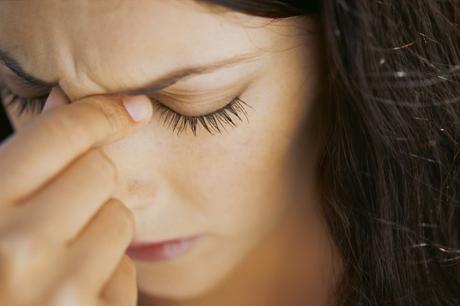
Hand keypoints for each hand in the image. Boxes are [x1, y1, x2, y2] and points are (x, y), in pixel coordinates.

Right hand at [0, 87, 152, 305]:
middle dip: (93, 184)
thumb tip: (64, 97)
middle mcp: (16, 247)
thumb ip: (25, 158)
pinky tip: (76, 292)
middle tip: (68, 210)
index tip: (134, 108)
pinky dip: (109, 274)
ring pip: (121, 217)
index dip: (103, 112)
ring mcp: (58, 291)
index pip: (60, 133)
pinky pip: (127, 269)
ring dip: (103, 231)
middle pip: (100, 170)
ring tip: (66, 256)